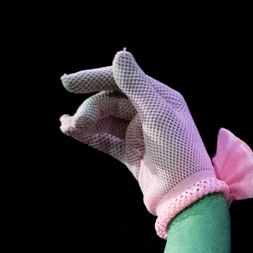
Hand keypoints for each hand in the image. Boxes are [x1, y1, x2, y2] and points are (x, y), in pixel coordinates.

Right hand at [59, 50, 252, 236]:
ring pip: (104, 120)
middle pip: (108, 102)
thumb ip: (137, 86)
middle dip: (89, 110)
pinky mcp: (130, 152)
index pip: (121, 80)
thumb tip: (119, 55)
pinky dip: (88, 136)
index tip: (68, 83)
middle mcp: (148, 112)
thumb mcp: (159, 116)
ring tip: (67, 129)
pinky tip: (73, 134)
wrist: (184, 197)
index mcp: (160, 97)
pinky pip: (104, 139)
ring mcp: (138, 133)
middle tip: (75, 124)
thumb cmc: (179, 154)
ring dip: (85, 122)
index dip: (94, 78)